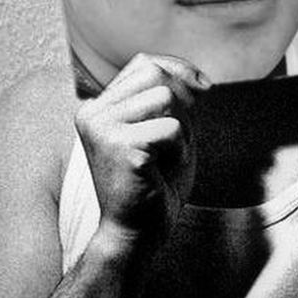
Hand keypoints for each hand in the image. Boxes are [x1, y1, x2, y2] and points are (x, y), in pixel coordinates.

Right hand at [74, 53, 210, 243]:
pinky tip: (161, 173)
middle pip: (156, 74)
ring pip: (166, 97)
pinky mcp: (120, 147)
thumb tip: (197, 77)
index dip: (180, 70)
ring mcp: (102, 128)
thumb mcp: (164, 131)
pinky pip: (172, 129)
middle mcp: (92, 112)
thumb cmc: (155, 183)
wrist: (137, 234)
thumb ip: (172, 99)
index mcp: (98, 106)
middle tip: (178, 142)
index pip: (144, 63)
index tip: (205, 89)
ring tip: (166, 158)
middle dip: (183, 103)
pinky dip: (180, 151)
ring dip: (182, 130)